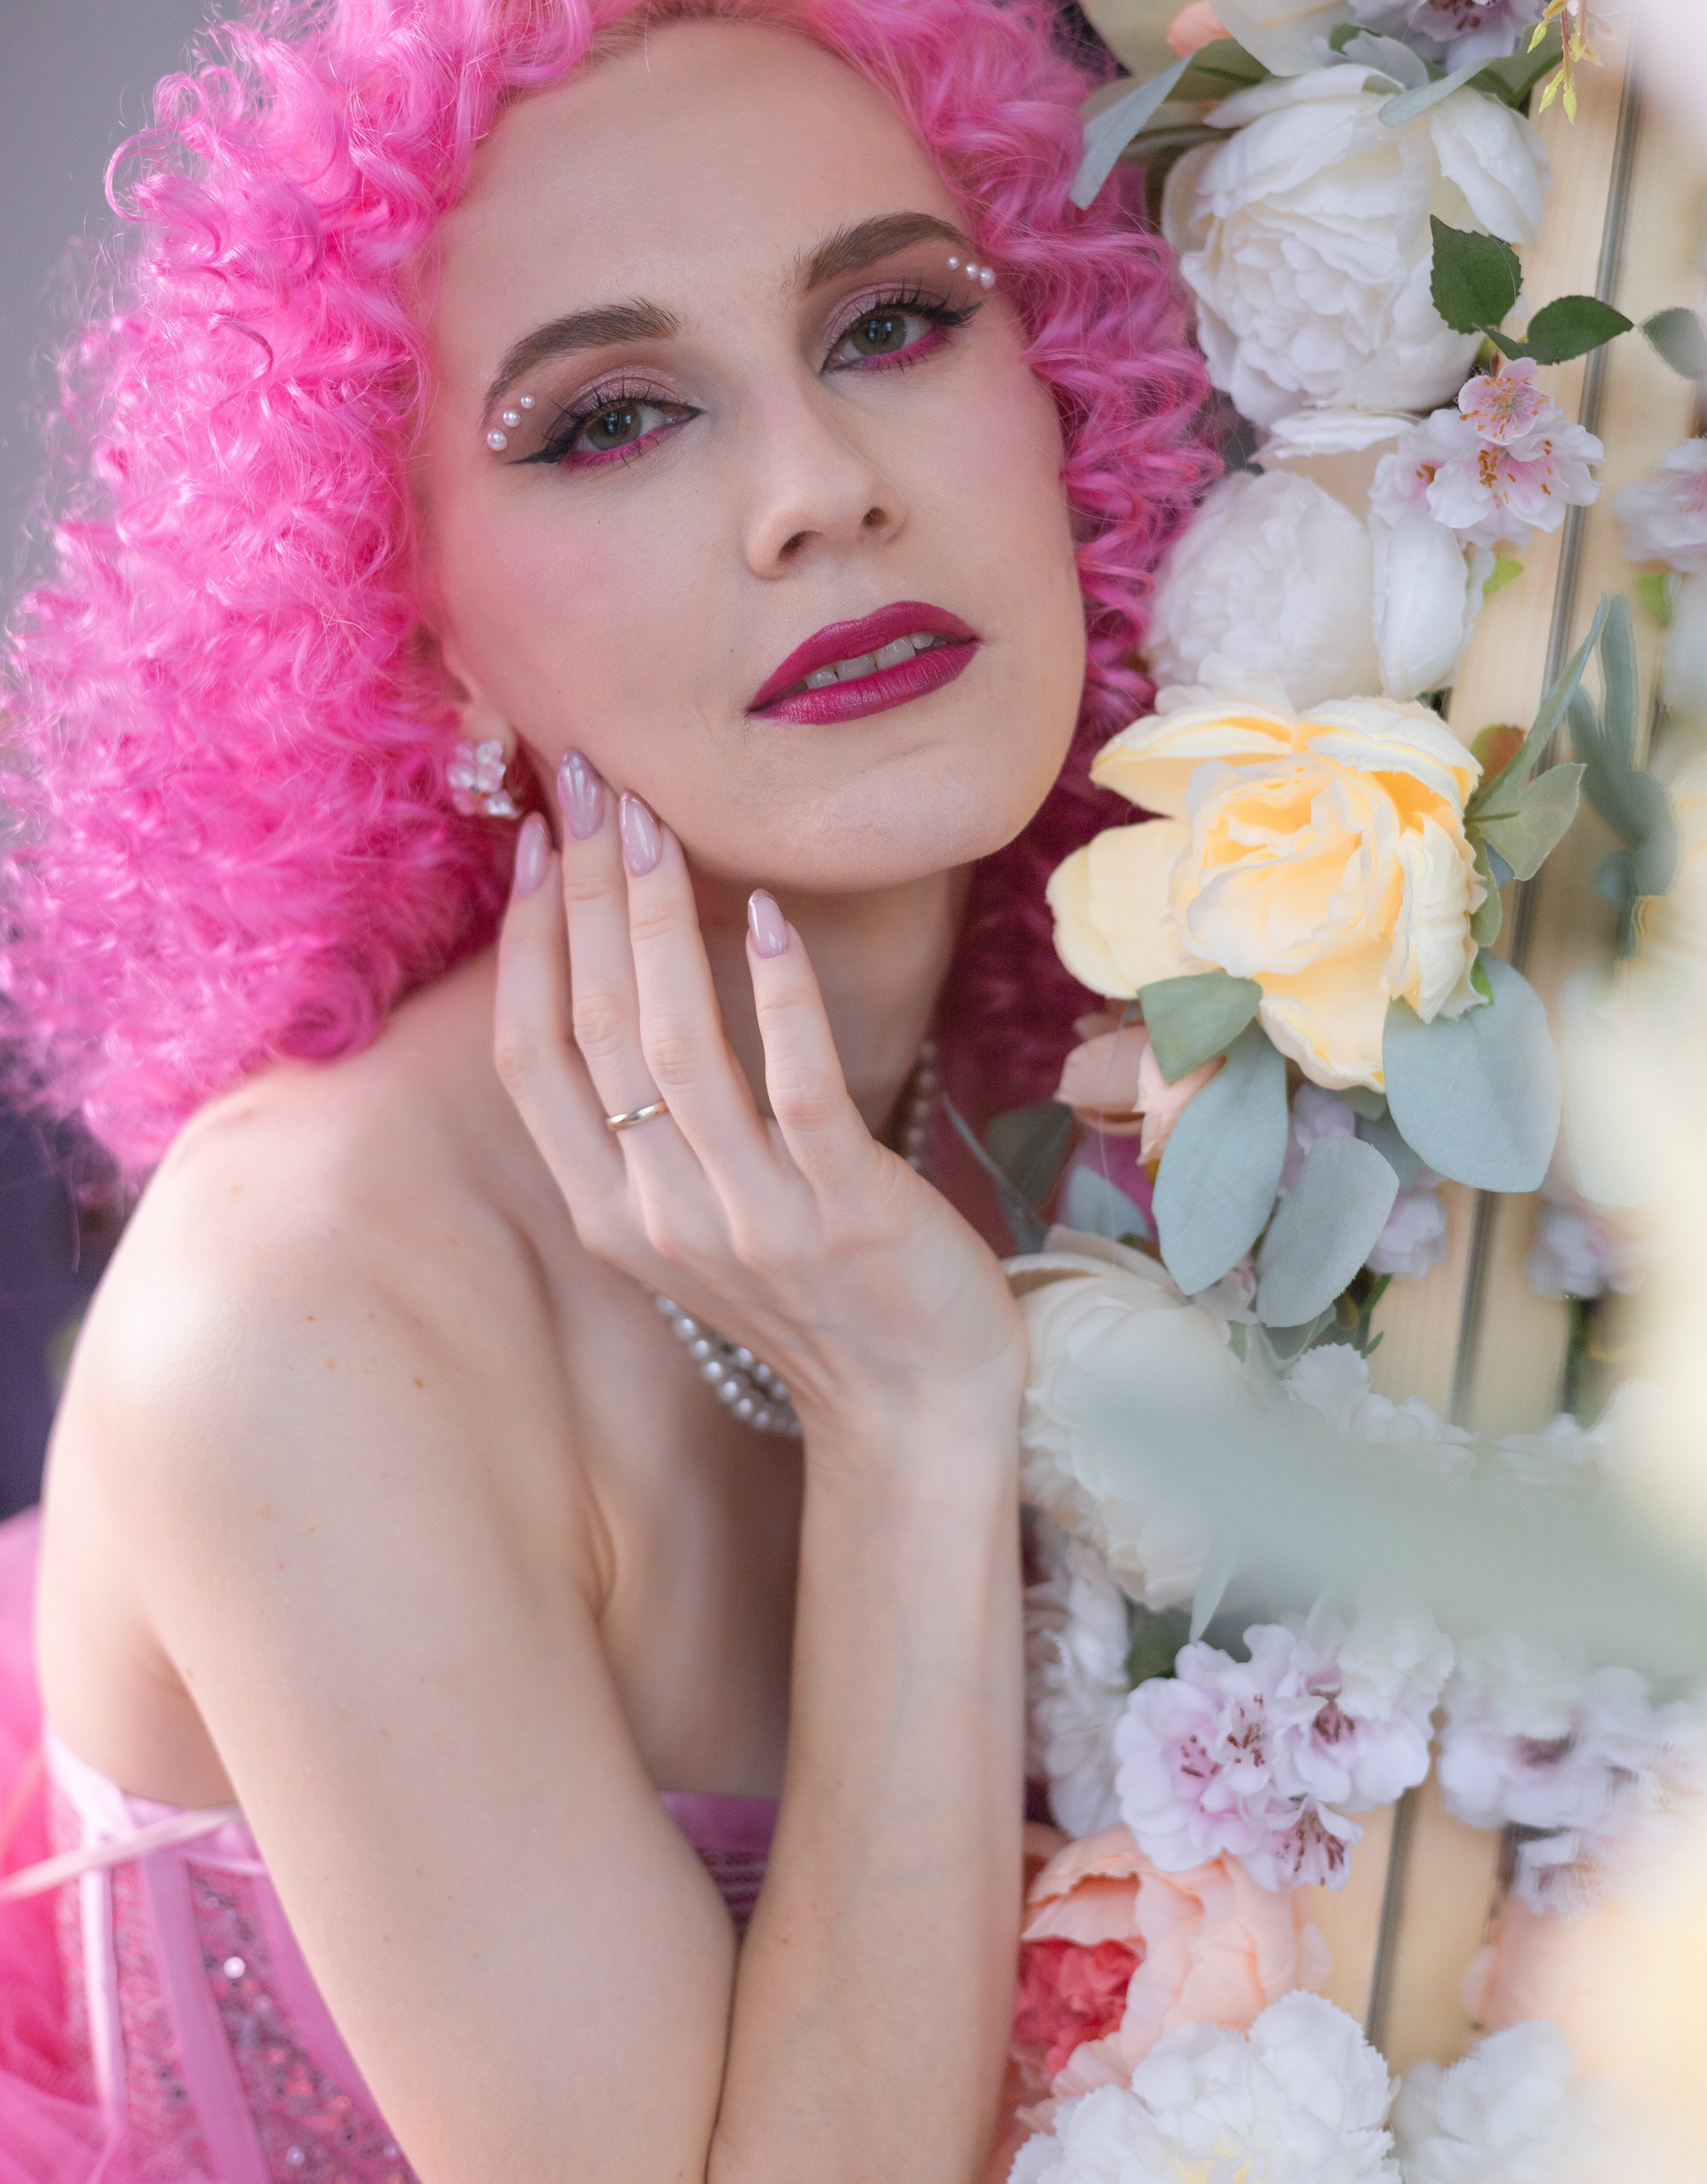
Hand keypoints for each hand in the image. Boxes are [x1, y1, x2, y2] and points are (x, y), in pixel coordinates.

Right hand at [492, 757, 1026, 1434]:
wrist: (915, 1401)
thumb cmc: (811, 1287)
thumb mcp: (694, 1214)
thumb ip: (646, 1121)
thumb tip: (620, 971)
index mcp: (606, 1212)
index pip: (531, 1058)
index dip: (523, 942)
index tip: (530, 838)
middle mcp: (657, 1216)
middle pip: (594, 1031)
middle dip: (582, 894)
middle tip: (591, 783)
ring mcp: (748, 1217)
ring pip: (675, 1048)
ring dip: (656, 922)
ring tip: (654, 825)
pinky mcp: (842, 1210)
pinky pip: (797, 1086)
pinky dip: (778, 994)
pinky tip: (764, 916)